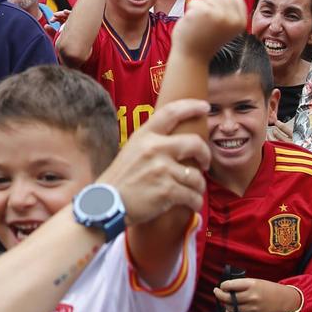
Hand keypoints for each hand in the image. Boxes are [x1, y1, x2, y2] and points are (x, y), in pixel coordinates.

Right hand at [101, 99, 211, 220]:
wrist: (106, 205)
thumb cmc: (120, 180)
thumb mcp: (132, 150)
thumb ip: (152, 142)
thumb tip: (177, 141)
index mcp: (145, 136)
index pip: (171, 112)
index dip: (191, 106)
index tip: (205, 107)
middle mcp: (154, 148)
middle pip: (195, 143)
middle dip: (206, 154)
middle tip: (205, 163)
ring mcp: (162, 170)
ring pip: (197, 176)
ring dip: (198, 186)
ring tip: (192, 191)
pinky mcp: (167, 191)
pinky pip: (193, 196)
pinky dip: (195, 202)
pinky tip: (191, 203)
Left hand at [173, 0, 249, 56]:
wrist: (191, 56)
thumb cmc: (205, 38)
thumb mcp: (221, 20)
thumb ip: (224, 1)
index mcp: (241, 22)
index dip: (223, 5)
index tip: (217, 22)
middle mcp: (233, 19)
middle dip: (211, 4)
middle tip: (207, 24)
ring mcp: (218, 15)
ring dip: (200, 7)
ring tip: (200, 24)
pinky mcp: (203, 13)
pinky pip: (195, 1)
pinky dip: (190, 11)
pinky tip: (192, 25)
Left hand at [212, 276, 301, 311]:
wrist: (282, 300)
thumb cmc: (267, 288)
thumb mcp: (255, 281)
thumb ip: (241, 284)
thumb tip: (225, 288)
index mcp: (251, 284)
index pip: (229, 285)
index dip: (223, 286)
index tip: (222, 286)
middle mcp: (251, 296)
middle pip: (227, 298)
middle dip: (219, 294)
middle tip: (217, 292)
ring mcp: (252, 308)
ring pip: (229, 308)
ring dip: (224, 304)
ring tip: (226, 300)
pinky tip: (230, 309)